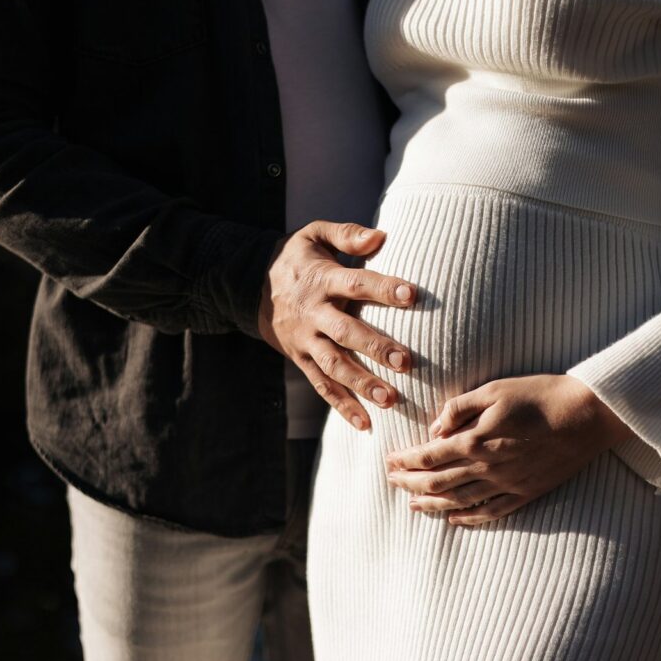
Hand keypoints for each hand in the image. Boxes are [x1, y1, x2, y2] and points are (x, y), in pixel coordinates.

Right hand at [258, 220, 416, 430]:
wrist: (249, 285)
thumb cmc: (296, 258)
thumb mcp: (314, 235)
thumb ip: (347, 235)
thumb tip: (381, 236)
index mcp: (322, 280)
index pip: (355, 284)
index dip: (382, 288)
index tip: (411, 294)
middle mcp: (314, 314)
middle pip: (345, 333)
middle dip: (375, 348)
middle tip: (406, 361)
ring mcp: (306, 341)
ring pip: (333, 366)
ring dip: (361, 384)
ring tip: (391, 399)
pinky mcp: (301, 359)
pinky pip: (322, 386)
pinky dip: (343, 407)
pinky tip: (366, 425)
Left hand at [384, 375, 634, 524]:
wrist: (588, 415)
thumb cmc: (540, 394)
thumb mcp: (495, 389)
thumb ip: (460, 408)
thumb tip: (435, 428)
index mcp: (476, 440)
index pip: (428, 457)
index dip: (405, 461)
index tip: (389, 461)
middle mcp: (487, 467)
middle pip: (438, 483)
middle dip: (410, 484)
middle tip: (391, 482)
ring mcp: (507, 484)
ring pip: (460, 502)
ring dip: (432, 505)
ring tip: (412, 505)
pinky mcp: (527, 492)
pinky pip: (492, 512)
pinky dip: (469, 519)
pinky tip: (455, 519)